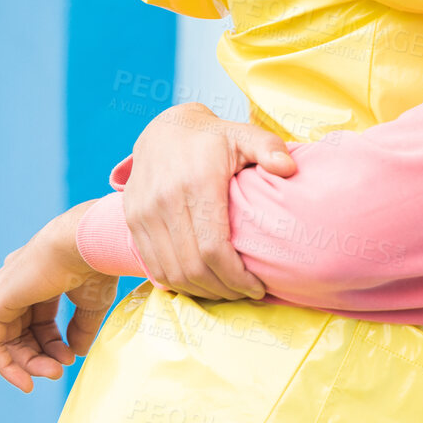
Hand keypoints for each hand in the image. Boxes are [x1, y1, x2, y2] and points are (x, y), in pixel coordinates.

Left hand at [0, 202, 118, 391]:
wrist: (86, 245)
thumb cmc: (93, 267)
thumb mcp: (91, 304)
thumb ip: (80, 329)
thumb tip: (73, 354)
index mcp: (40, 278)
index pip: (39, 321)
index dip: (53, 346)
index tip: (70, 360)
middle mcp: (18, 282)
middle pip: (22, 333)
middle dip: (40, 357)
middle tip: (59, 372)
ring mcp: (4, 290)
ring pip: (7, 340)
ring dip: (29, 364)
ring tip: (53, 373)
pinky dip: (6, 364)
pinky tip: (26, 379)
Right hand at [124, 102, 297, 300]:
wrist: (164, 129)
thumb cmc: (213, 138)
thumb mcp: (244, 135)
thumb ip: (269, 148)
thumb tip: (289, 168)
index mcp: (196, 183)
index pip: (213, 249)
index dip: (236, 277)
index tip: (258, 287)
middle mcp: (164, 200)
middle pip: (193, 267)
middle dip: (224, 289)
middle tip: (246, 293)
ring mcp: (143, 212)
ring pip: (172, 272)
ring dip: (201, 291)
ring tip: (227, 291)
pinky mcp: (132, 220)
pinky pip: (153, 266)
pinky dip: (178, 283)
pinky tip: (201, 283)